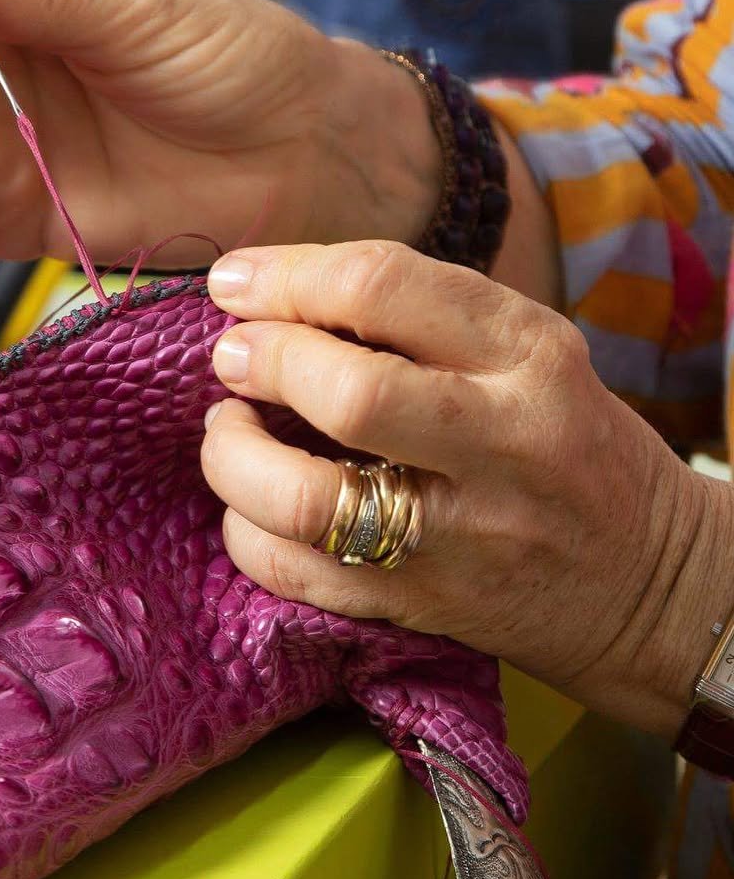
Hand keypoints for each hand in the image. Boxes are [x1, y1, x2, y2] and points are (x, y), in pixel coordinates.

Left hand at [200, 239, 731, 737]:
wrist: (647, 582)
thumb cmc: (564, 442)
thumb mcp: (527, 351)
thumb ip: (419, 316)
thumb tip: (275, 294)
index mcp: (529, 354)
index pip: (383, 287)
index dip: (287, 275)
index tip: (234, 280)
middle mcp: (500, 442)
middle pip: (347, 393)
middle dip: (263, 360)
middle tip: (230, 356)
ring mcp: (459, 536)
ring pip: (304, 499)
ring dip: (233, 455)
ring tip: (230, 430)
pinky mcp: (419, 603)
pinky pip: (293, 573)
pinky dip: (244, 530)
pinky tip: (250, 501)